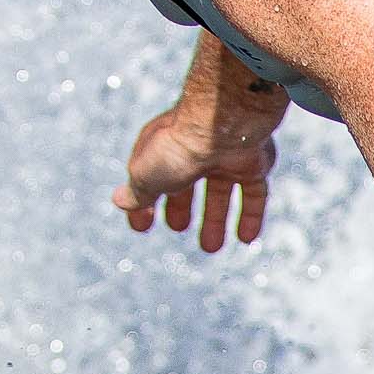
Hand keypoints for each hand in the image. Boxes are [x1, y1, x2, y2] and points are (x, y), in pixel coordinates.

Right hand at [113, 46, 285, 252]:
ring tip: (211, 247)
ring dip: (214, 219)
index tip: (141, 227)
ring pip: (220, 191)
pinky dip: (249, 216)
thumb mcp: (147, 174)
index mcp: (162, 147)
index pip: (150, 177)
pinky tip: (245, 239)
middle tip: (178, 228)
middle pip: (187, 182)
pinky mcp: (253, 164)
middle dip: (181, 207)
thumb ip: (137, 192)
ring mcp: (224, 157)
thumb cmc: (178, 148)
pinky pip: (253, 193)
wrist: (224, 126)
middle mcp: (194, 150)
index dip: (144, 203)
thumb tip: (121, 201)